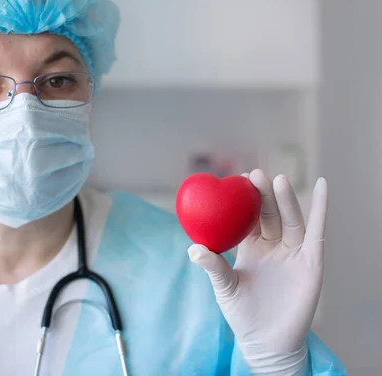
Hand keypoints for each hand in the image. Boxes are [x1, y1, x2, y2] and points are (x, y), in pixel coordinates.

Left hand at [188, 169, 327, 374]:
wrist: (267, 341)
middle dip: (262, 194)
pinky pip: (317, 232)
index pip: (247, 217)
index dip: (243, 199)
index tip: (236, 179)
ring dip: (285, 199)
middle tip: (254, 174)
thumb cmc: (242, 313)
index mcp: (250, 247)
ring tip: (277, 180)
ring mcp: (293, 252)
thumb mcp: (224, 286)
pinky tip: (322, 185)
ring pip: (290, 219)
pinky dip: (322, 208)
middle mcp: (273, 245)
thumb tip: (192, 249)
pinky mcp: (312, 261)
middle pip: (268, 213)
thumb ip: (213, 266)